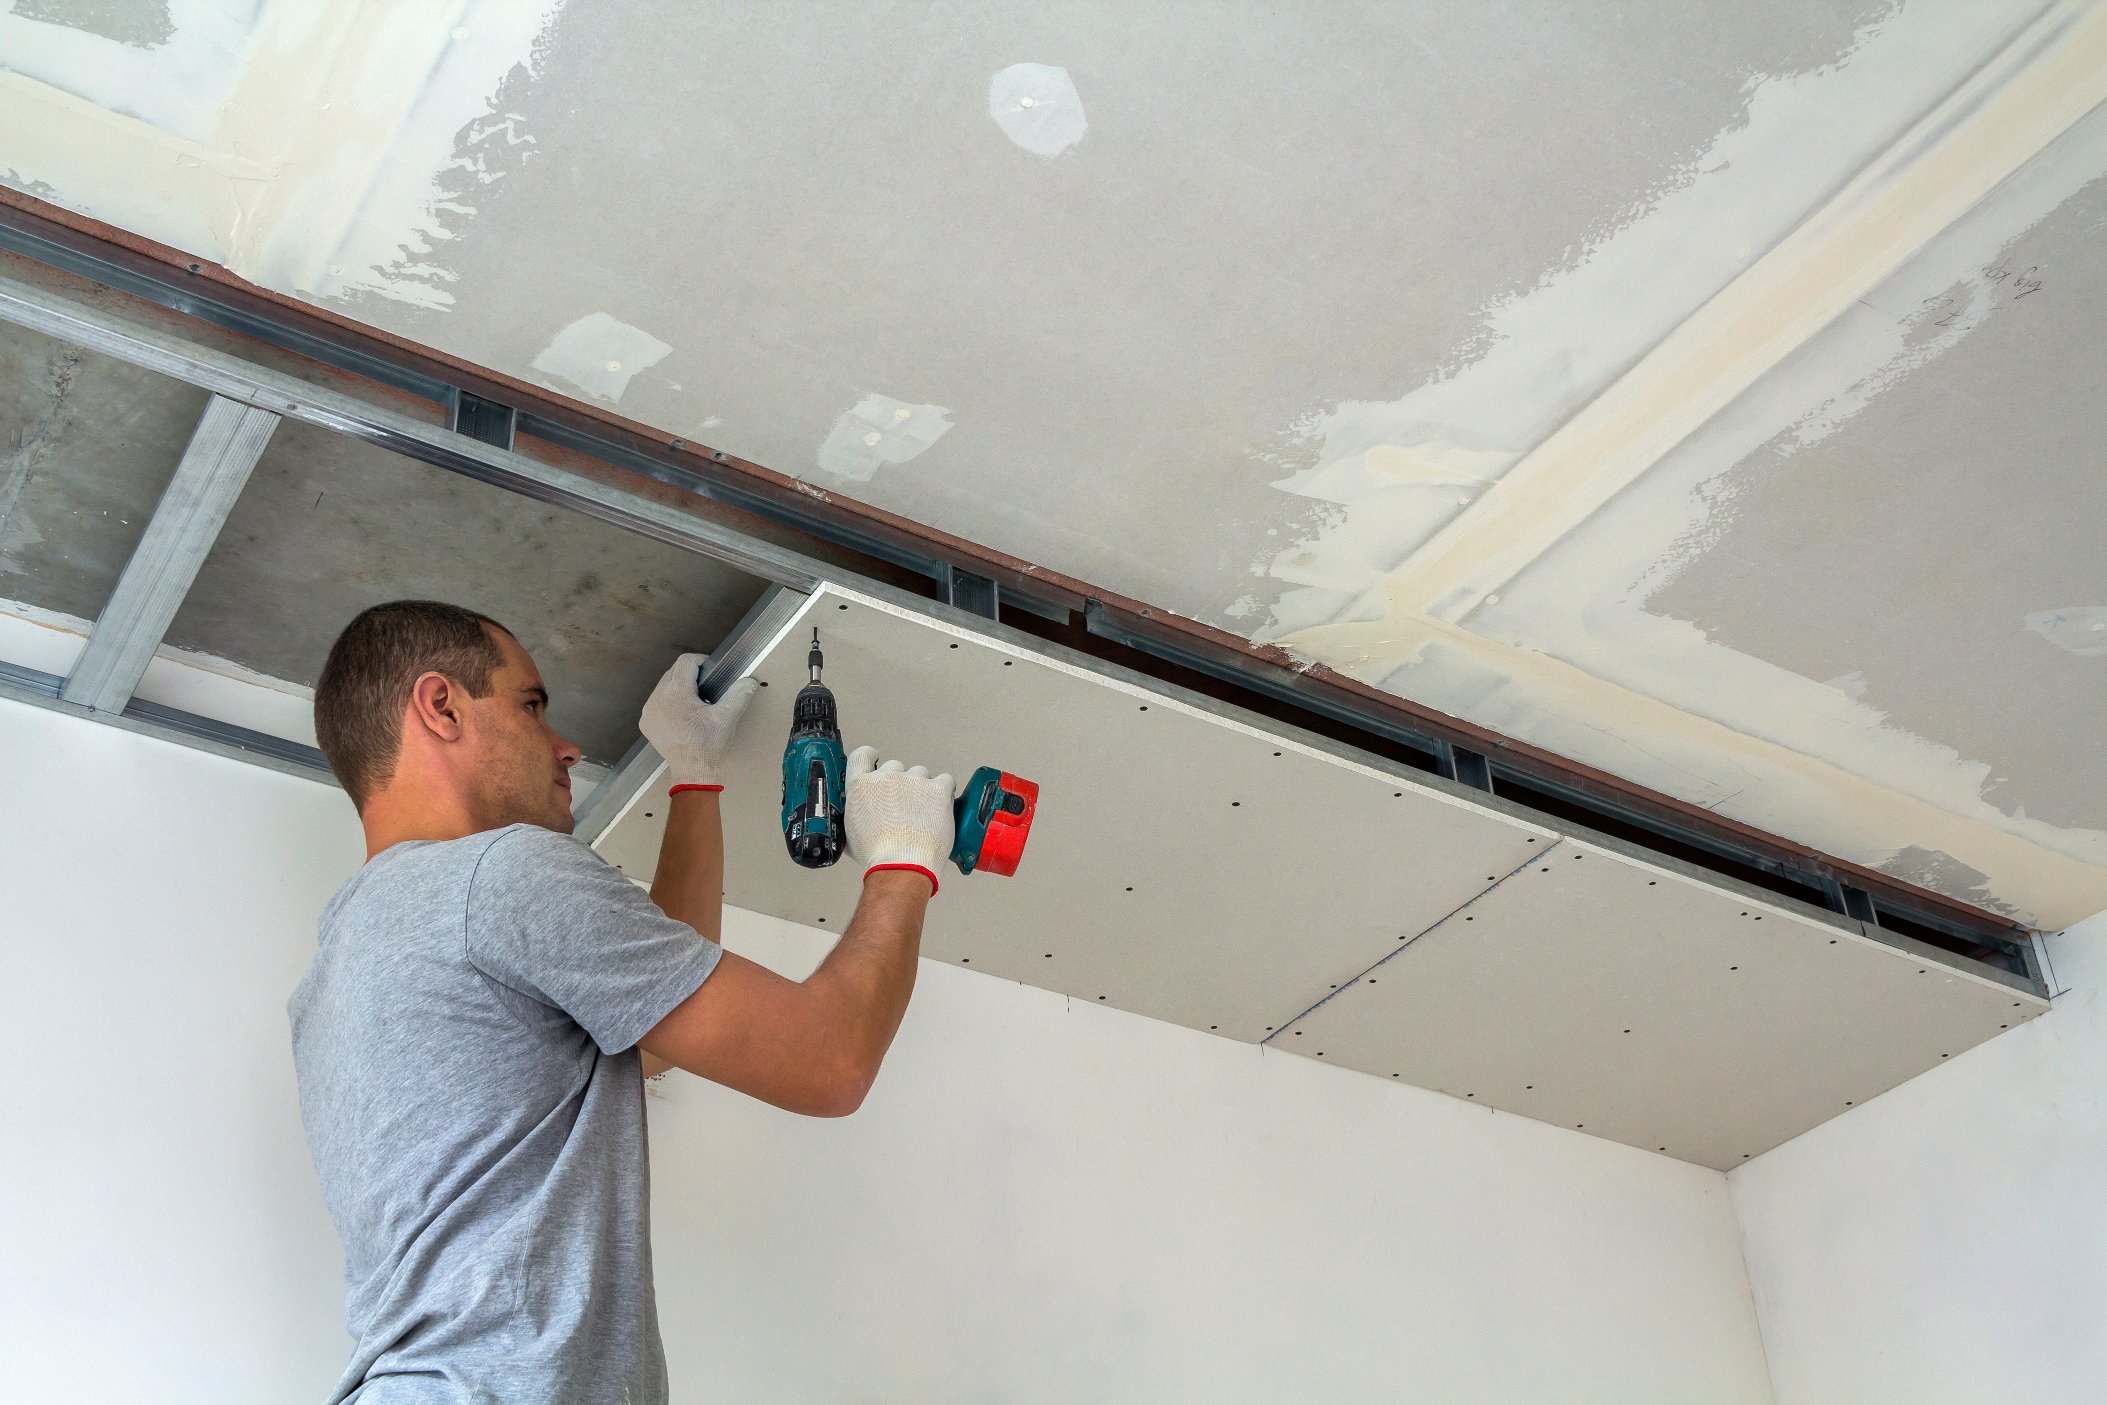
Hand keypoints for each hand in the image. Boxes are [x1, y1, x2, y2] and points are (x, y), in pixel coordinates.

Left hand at [639, 654, 759, 788]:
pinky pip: (657, 702)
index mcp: (677, 692)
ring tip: (695, 706)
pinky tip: (681, 717)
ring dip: (679, 690)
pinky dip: (669, 704)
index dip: (701, 662)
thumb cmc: (709, 745)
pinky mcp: (646, 722)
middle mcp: (657, 697)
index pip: (686, 661)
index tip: (712, 674)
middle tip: (707, 692)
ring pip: (664, 686)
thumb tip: (750, 681)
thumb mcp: (727, 718)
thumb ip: (740, 694)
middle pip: (674, 672)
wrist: (693, 772)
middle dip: (691, 677)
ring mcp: (648, 710)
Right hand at [845, 745, 954, 891]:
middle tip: (905, 807)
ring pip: (921, 774)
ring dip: (923, 788)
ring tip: (923, 814)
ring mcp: (913, 780)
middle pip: (896, 768)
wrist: (903, 866)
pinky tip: (939, 809)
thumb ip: (854, 812)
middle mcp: (886, 777)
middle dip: (900, 784)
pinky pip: (945, 781)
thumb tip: (857, 811)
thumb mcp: (850, 832)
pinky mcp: (938, 789)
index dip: (871, 757)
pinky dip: (944, 792)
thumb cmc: (878, 855)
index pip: (863, 755)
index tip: (877, 761)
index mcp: (861, 785)